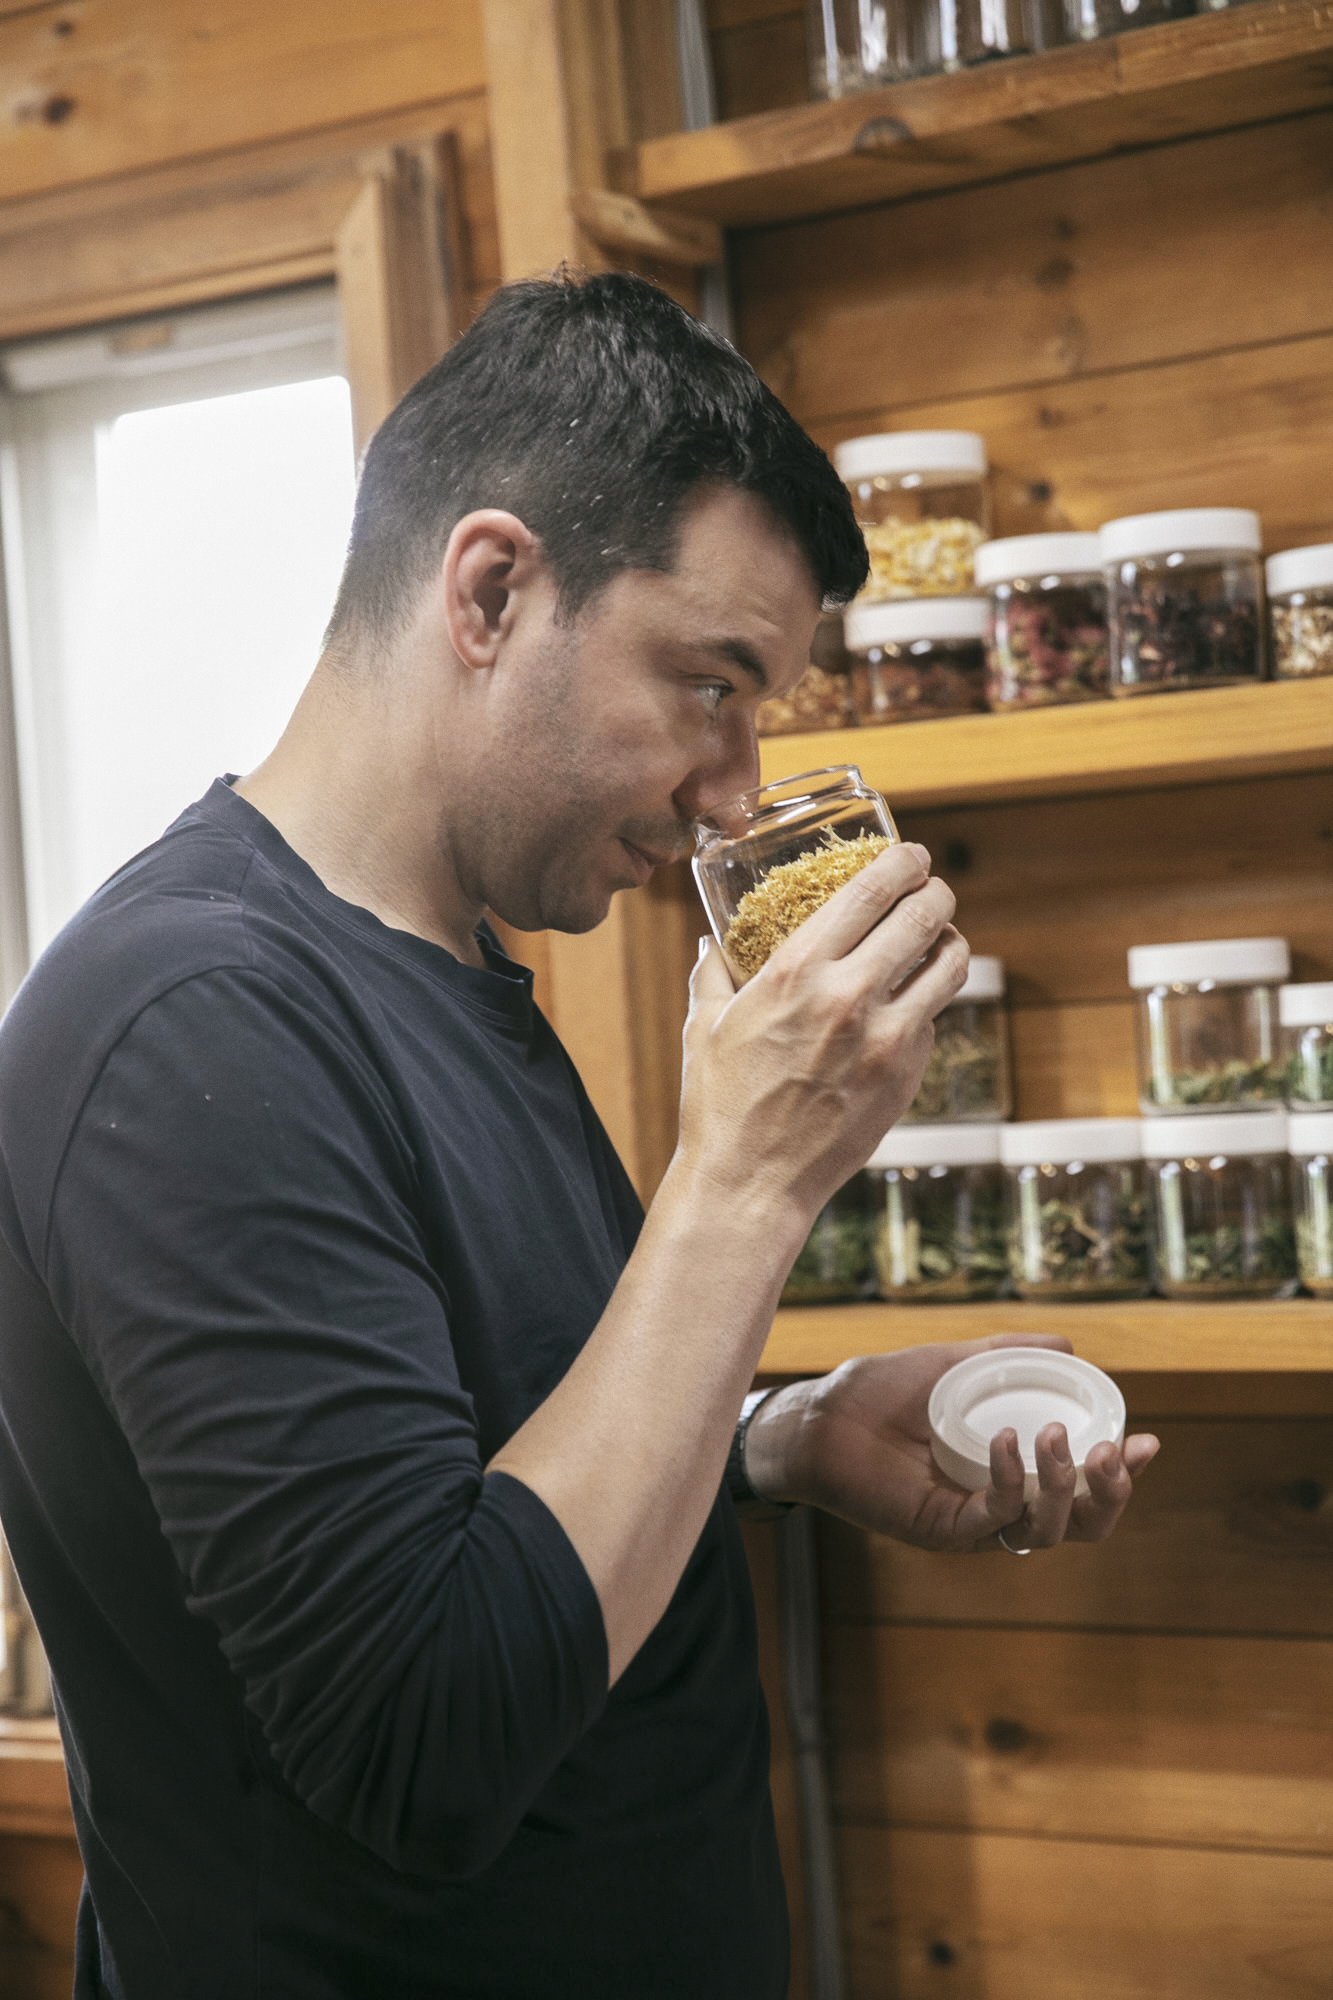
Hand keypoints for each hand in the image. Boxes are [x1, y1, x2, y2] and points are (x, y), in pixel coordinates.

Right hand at [676, 844, 967, 1233]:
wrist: (750, 1183)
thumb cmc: (720, 1104)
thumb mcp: (705, 1026)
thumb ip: (713, 973)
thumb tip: (712, 941)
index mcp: (796, 971)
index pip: (871, 890)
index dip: (903, 862)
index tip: (910, 855)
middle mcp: (848, 997)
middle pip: (926, 916)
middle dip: (935, 892)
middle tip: (931, 890)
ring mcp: (886, 1040)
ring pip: (951, 965)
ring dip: (949, 942)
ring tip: (939, 940)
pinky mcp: (906, 1076)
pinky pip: (933, 1020)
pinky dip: (925, 1004)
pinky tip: (905, 1007)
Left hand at [743, 1336, 1159, 1552]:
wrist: (821, 1414)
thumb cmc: (882, 1393)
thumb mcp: (956, 1364)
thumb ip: (1009, 1355)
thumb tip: (1069, 1346)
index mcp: (1013, 1477)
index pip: (1084, 1492)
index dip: (1122, 1476)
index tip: (1146, 1439)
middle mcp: (999, 1508)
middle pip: (1080, 1526)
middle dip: (1110, 1495)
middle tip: (1112, 1451)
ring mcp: (972, 1524)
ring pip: (1044, 1530)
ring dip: (1064, 1487)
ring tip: (1060, 1437)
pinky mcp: (941, 1528)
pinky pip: (992, 1520)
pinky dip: (1010, 1483)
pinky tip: (1009, 1442)